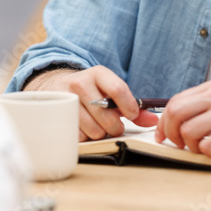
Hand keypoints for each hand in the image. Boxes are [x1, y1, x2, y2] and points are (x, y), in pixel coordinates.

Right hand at [26, 65, 158, 140]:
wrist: (57, 86)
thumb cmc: (91, 91)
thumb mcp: (110, 90)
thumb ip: (132, 106)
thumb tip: (153, 120)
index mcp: (98, 73)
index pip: (118, 89)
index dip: (129, 107)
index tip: (131, 116)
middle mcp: (80, 83)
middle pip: (107, 116)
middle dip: (115, 127)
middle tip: (113, 125)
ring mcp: (66, 99)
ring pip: (94, 130)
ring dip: (100, 133)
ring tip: (97, 125)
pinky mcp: (57, 115)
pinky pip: (79, 137)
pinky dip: (85, 137)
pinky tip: (83, 127)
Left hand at [154, 80, 210, 158]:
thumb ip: (208, 106)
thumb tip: (178, 122)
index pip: (176, 101)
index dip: (164, 121)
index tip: (163, 134)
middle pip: (175, 113)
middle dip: (170, 133)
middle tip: (178, 145)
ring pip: (189, 131)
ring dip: (192, 147)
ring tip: (205, 149)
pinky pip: (209, 147)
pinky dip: (210, 155)